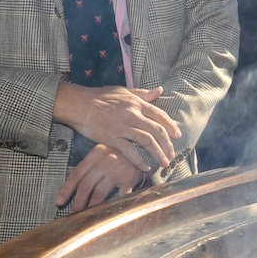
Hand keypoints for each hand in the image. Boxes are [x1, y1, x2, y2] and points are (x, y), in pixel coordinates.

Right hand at [53, 83, 178, 170]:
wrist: (78, 104)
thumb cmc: (100, 96)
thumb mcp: (124, 91)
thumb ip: (143, 94)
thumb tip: (160, 90)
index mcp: (137, 103)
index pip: (160, 116)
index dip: (171, 126)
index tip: (177, 136)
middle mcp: (132, 115)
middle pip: (156, 130)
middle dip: (167, 144)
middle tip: (172, 154)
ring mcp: (122, 127)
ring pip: (147, 141)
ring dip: (158, 153)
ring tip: (164, 162)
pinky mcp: (111, 138)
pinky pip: (129, 151)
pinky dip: (139, 160)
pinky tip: (145, 167)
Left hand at [56, 144, 144, 209]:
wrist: (145, 145)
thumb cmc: (122, 150)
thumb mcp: (104, 150)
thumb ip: (91, 164)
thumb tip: (76, 182)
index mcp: (96, 154)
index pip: (77, 174)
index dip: (66, 189)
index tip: (59, 201)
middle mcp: (105, 161)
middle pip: (86, 186)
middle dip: (77, 202)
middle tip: (73, 213)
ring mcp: (117, 170)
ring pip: (99, 193)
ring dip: (91, 206)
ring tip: (86, 215)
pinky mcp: (129, 178)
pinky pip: (118, 196)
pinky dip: (112, 205)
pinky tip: (106, 212)